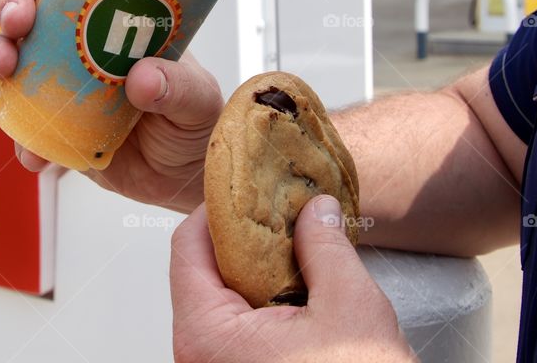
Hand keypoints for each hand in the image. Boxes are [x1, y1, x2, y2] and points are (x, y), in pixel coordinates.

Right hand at [0, 0, 223, 212]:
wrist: (184, 180)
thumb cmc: (195, 121)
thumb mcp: (200, 99)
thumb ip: (179, 87)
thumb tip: (143, 79)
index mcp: (115, 13)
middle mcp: (78, 39)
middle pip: (30, 2)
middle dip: (13, 1)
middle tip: (19, 20)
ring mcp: (58, 80)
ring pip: (11, 52)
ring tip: (5, 69)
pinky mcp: (49, 124)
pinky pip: (20, 123)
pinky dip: (19, 136)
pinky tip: (35, 154)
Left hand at [170, 197, 415, 362]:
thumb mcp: (350, 306)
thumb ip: (325, 248)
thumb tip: (315, 210)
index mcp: (206, 334)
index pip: (186, 247)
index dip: (216, 210)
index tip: (248, 190)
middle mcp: (196, 355)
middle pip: (200, 271)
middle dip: (242, 239)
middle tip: (279, 213)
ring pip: (219, 299)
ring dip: (255, 270)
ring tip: (295, 248)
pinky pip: (235, 327)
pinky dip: (260, 301)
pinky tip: (296, 288)